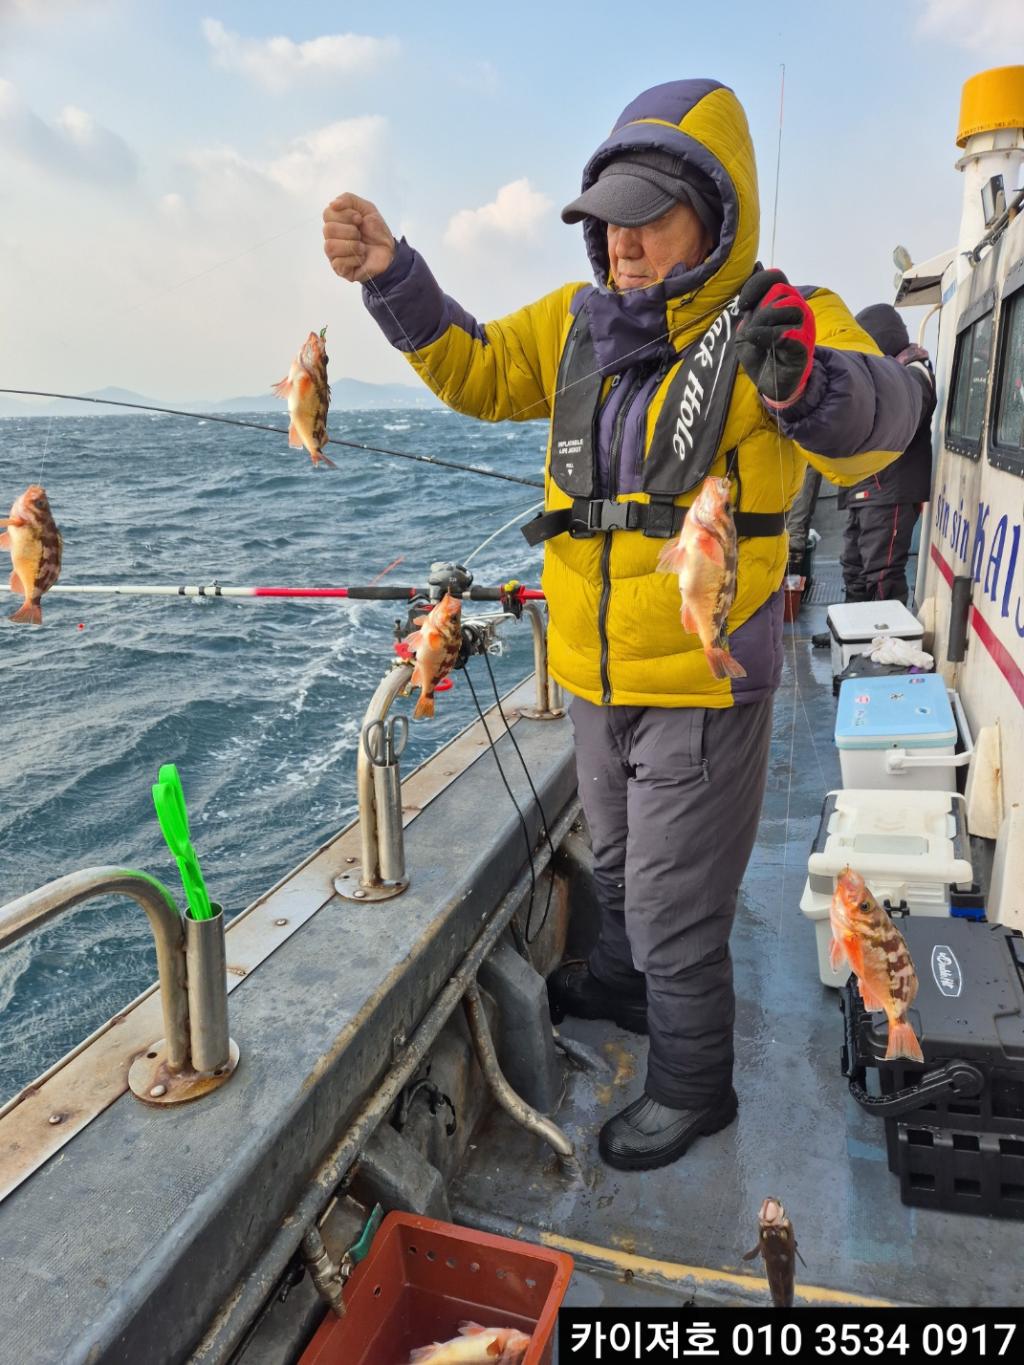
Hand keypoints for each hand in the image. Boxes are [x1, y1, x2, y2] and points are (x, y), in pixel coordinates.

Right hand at [322, 193, 395, 282]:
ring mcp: (333, 254)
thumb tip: (333, 204)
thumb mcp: (367, 208)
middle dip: (350, 231)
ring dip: (352, 245)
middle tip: (361, 235)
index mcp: (335, 222)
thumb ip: (349, 199)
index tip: (360, 219)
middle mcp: (331, 238)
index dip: (346, 215)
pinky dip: (354, 259)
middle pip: (328, 230)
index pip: (327, 214)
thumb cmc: (376, 232)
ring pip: (330, 246)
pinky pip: (339, 262)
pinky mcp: (339, 269)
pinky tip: (361, 258)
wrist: (390, 253)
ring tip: (362, 248)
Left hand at [736, 268, 815, 407]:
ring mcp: (804, 326)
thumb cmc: (761, 355)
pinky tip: (760, 343)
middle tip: (751, 328)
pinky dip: (770, 335)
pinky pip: (791, 332)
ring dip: (766, 319)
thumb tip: (747, 302)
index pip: (776, 277)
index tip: (743, 305)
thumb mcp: (745, 333)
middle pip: (781, 290)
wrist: (772, 384)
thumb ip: (747, 316)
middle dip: (760, 308)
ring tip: (756, 337)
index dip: (757, 284)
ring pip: (791, 305)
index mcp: (782, 302)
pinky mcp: (804, 345)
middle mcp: (797, 310)